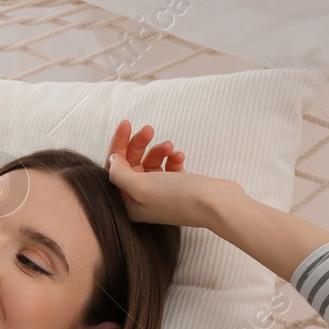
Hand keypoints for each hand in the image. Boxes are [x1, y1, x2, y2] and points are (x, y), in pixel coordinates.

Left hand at [104, 119, 237, 228]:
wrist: (217, 204)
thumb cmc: (178, 198)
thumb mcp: (140, 186)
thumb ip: (119, 173)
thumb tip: (112, 160)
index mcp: (128, 204)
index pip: (114, 171)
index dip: (117, 146)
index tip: (125, 123)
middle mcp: (141, 200)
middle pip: (131, 164)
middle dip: (139, 144)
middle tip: (150, 129)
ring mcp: (160, 193)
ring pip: (150, 163)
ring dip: (159, 150)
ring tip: (170, 145)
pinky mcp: (177, 187)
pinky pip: (168, 166)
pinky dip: (172, 158)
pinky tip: (180, 156)